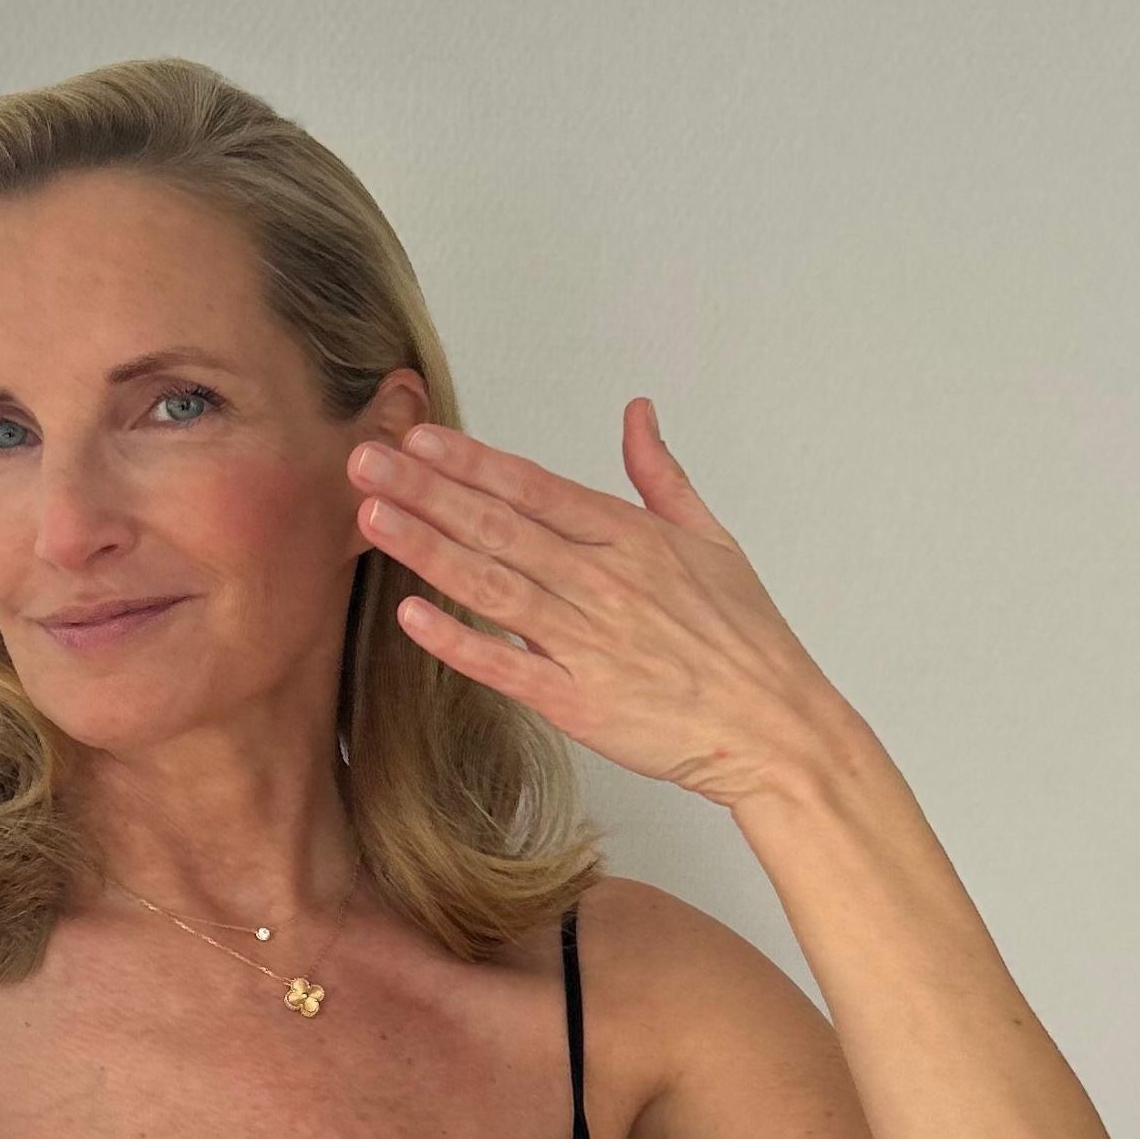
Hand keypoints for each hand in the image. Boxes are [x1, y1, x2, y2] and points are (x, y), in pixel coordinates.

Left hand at [348, 398, 858, 811]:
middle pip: (499, 527)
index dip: (471, 461)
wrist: (773, 726)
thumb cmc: (745, 639)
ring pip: (493, 586)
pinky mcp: (576, 702)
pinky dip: (458, 642)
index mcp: (630, 537)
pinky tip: (410, 616)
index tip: (419, 438)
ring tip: (371, 517)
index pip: (534, 487)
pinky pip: (506, 666)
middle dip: (425, 490)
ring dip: (427, 549)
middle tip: (365, 460)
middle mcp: (602, 582)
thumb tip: (638, 413)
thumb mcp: (712, 539)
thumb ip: (661, 475)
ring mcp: (587, 642)